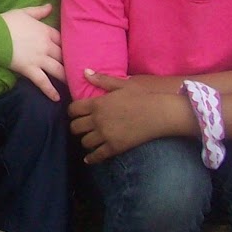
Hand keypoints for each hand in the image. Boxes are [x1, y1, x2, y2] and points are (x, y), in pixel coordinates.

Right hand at [0, 4, 63, 100]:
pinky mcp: (30, 70)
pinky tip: (56, 99)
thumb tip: (51, 7)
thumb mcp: (23, 12)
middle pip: (63, 55)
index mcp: (45, 31)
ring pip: (58, 70)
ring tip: (72, 85)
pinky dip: (50, 91)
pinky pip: (43, 82)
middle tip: (76, 70)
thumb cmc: (6, 22)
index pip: (61, 39)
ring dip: (66, 78)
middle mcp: (46, 46)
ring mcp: (39, 59)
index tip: (71, 51)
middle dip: (70, 62)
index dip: (66, 45)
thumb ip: (38, 11)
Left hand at [69, 71, 184, 162]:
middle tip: (80, 128)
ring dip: (85, 141)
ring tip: (88, 140)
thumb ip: (101, 80)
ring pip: (85, 142)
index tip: (75, 114)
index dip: (72, 113)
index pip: (73, 110)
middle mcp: (97, 120)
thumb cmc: (142, 96)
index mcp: (97, 103)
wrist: (160, 113)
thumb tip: (85, 72)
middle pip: (75, 127)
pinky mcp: (116, 147)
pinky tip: (90, 159)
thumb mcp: (121, 84)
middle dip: (76, 127)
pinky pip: (98, 156)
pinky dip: (92, 158)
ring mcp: (106, 135)